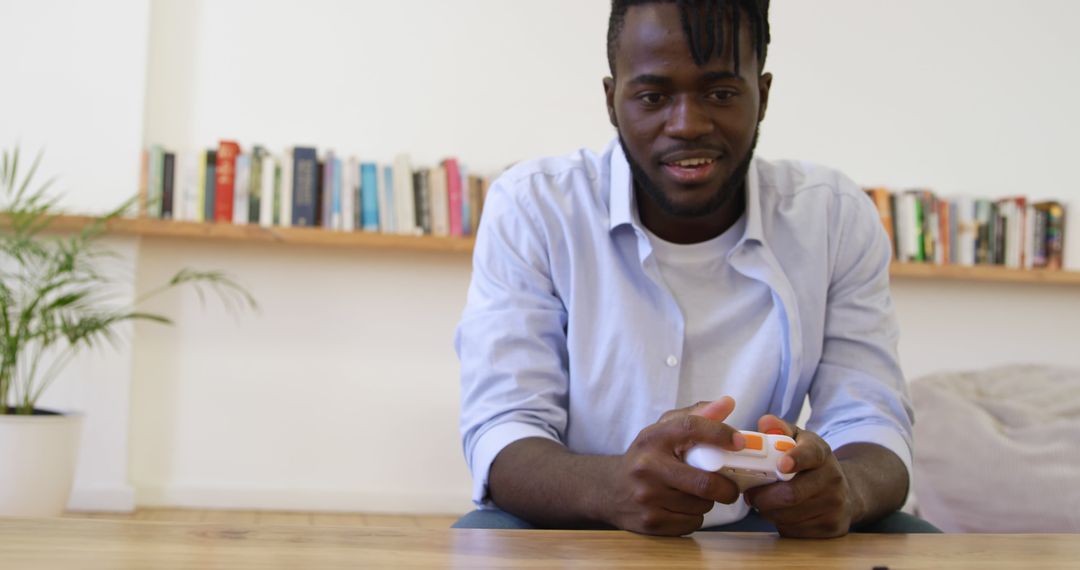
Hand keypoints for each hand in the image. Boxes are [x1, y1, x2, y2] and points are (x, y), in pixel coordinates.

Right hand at [603, 397, 745, 535]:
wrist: (610, 489)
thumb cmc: (647, 456)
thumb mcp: (664, 430)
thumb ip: (696, 415)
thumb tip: (727, 403)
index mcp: (652, 438)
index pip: (690, 428)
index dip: (720, 434)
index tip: (739, 442)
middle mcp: (647, 466)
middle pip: (703, 482)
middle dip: (726, 487)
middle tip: (730, 487)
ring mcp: (647, 497)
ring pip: (700, 505)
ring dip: (708, 502)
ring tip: (696, 494)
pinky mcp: (650, 522)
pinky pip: (691, 523)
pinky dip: (695, 517)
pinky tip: (682, 508)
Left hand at [742, 416, 864, 537]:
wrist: (844, 491)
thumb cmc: (810, 463)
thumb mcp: (798, 439)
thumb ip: (779, 429)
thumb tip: (765, 423)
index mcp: (821, 453)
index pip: (810, 454)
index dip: (795, 459)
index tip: (781, 465)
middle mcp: (833, 479)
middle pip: (792, 494)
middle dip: (764, 496)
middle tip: (750, 495)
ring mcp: (835, 505)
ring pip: (789, 515)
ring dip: (768, 511)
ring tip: (765, 502)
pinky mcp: (833, 528)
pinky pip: (794, 530)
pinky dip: (780, 523)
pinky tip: (781, 513)